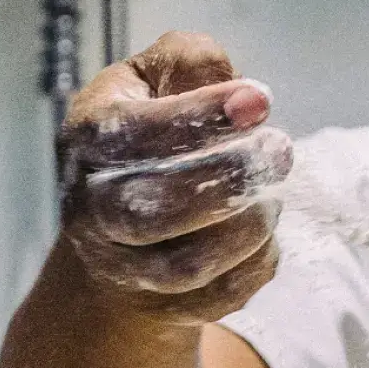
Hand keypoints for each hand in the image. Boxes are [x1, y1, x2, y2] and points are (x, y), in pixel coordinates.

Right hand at [61, 30, 293, 319]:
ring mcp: (122, 265)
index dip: (198, 117)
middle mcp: (91, 207)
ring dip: (247, 228)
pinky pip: (217, 297)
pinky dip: (255, 264)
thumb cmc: (151, 135)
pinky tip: (265, 233)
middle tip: (281, 149)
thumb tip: (223, 73)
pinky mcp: (161, 305)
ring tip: (275, 191)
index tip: (260, 100)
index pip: (130, 133)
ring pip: (187, 265)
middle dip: (227, 178)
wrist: (123, 225)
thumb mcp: (157, 80)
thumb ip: (187, 62)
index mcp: (87, 137)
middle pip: (152, 209)